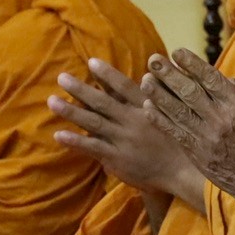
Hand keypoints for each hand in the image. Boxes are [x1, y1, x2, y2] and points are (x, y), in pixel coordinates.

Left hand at [50, 57, 207, 205]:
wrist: (181, 172)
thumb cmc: (176, 141)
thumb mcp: (170, 115)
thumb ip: (154, 97)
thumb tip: (147, 75)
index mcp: (146, 108)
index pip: (124, 87)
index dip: (107, 74)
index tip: (91, 62)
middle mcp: (133, 121)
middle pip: (103, 102)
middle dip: (80, 89)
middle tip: (61, 77)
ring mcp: (124, 140)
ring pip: (93, 122)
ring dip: (71, 111)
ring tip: (52, 101)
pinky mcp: (117, 158)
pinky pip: (93, 148)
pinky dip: (75, 141)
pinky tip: (58, 134)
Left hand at [142, 52, 234, 234]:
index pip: (210, 78)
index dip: (191, 63)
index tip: (177, 51)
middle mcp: (220, 119)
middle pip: (188, 91)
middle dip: (169, 74)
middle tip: (153, 59)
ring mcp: (206, 138)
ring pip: (177, 111)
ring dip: (159, 94)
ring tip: (145, 79)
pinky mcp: (198, 155)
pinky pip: (175, 133)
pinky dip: (160, 119)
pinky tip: (148, 107)